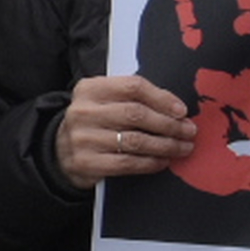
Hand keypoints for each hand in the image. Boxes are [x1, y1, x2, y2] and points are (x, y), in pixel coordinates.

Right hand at [55, 73, 196, 185]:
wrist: (61, 151)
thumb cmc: (95, 123)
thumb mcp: (105, 101)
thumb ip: (134, 99)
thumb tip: (177, 110)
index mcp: (90, 89)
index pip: (133, 87)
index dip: (162, 98)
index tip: (182, 111)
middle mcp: (83, 111)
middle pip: (136, 114)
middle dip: (169, 124)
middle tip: (189, 131)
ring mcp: (82, 138)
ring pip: (135, 141)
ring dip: (166, 145)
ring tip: (182, 147)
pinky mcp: (85, 162)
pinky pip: (127, 163)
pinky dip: (151, 163)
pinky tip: (163, 161)